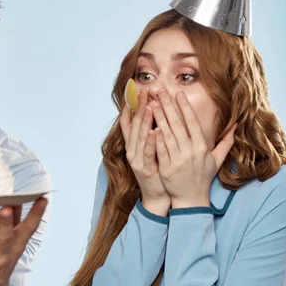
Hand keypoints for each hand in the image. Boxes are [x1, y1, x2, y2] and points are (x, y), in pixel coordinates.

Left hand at [0, 198, 47, 285]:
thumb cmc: (0, 261)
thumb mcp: (12, 245)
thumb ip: (15, 222)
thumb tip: (17, 198)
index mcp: (15, 246)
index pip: (29, 229)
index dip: (36, 214)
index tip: (42, 198)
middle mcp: (1, 252)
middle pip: (4, 236)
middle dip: (5, 222)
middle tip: (6, 208)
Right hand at [120, 89, 170, 215]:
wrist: (156, 194)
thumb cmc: (157, 170)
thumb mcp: (150, 150)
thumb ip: (151, 133)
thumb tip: (155, 113)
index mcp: (133, 144)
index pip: (129, 121)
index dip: (131, 106)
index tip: (135, 91)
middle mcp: (132, 150)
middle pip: (134, 124)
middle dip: (139, 107)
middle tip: (144, 91)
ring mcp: (137, 159)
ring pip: (140, 136)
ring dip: (144, 120)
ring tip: (150, 105)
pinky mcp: (145, 168)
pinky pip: (148, 152)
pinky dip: (150, 141)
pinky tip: (154, 131)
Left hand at [152, 91, 235, 207]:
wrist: (191, 199)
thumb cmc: (202, 177)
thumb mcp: (216, 160)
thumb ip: (226, 142)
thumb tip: (236, 125)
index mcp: (201, 147)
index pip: (192, 122)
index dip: (184, 107)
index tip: (178, 93)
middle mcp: (190, 151)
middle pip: (177, 125)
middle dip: (167, 106)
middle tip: (160, 92)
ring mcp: (178, 160)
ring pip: (167, 134)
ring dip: (158, 118)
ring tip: (151, 104)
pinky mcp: (166, 168)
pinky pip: (160, 150)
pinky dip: (156, 138)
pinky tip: (150, 126)